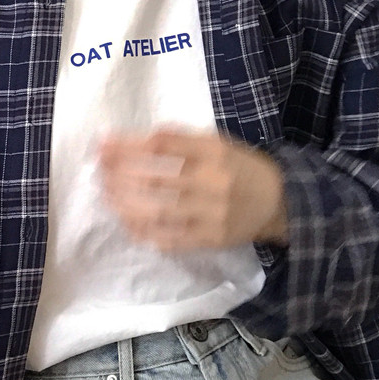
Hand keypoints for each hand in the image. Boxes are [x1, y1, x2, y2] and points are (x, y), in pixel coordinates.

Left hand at [99, 128, 288, 252]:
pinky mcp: (209, 240)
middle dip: (120, 173)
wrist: (280, 203)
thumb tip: (135, 140)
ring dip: (125, 202)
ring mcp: (210, 215)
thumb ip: (180, 140)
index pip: (162, 145)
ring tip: (105, 192)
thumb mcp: (218, 143)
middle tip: (98, 169)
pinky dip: (143, 230)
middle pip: (156, 178)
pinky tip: (125, 221)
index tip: (103, 144)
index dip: (127, 145)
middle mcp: (212, 183)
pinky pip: (169, 238)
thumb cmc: (240, 167)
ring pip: (158, 210)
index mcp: (215, 152)